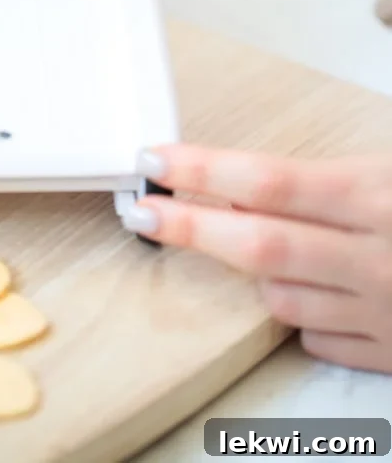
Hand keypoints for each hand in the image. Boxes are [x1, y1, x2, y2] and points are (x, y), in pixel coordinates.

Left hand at [124, 144, 391, 371]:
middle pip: (258, 245)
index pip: (267, 182)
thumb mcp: (383, 171)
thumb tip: (241, 191)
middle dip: (190, 227)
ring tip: (269, 241)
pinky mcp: (390, 350)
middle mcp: (373, 258)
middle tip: (143, 212)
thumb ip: (316, 183)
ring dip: (255, 272)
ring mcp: (381, 309)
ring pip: (279, 299)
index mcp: (372, 197)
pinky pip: (315, 338)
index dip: (202, 170)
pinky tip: (312, 288)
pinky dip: (300, 314)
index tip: (156, 160)